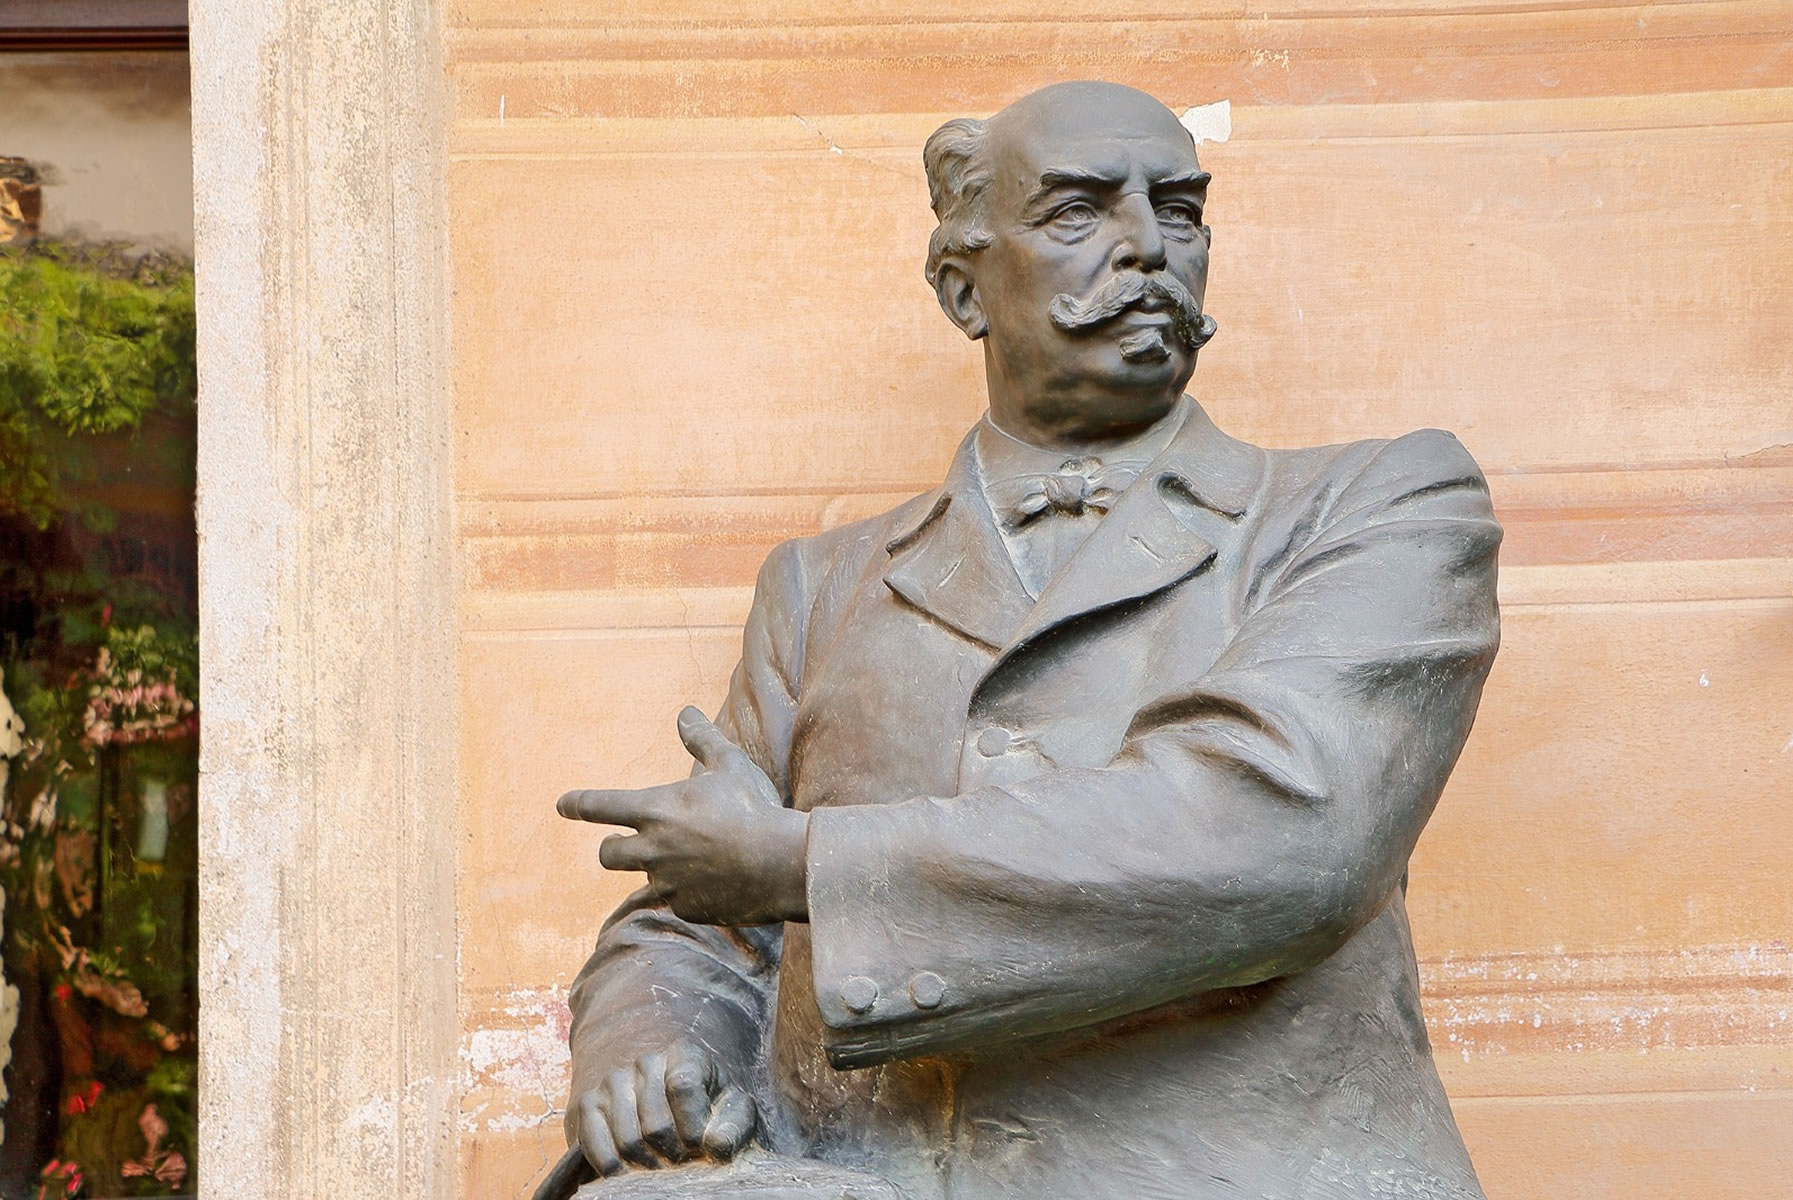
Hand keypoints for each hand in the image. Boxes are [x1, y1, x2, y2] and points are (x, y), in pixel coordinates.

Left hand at [558, 707, 808, 924]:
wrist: (780, 863)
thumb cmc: (754, 807)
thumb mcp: (730, 765)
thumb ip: (702, 740)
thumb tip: (684, 713)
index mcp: (656, 810)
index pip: (600, 807)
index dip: (577, 804)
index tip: (563, 805)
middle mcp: (652, 849)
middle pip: (607, 854)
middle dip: (611, 847)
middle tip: (622, 843)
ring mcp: (667, 883)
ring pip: (642, 879)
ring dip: (654, 869)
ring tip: (685, 861)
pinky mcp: (686, 908)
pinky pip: (675, 900)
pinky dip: (687, 891)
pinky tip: (714, 882)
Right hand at [566, 1038, 756, 1176]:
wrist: (669, 1103)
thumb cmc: (708, 1109)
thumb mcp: (733, 1112)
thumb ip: (734, 1127)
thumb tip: (715, 1146)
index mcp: (685, 1055)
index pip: (683, 1088)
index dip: (693, 1129)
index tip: (699, 1147)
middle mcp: (646, 1062)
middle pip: (655, 1126)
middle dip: (672, 1156)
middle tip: (679, 1163)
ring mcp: (614, 1081)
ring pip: (628, 1141)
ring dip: (646, 1166)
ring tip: (660, 1166)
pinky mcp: (589, 1103)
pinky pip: (595, 1146)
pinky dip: (614, 1168)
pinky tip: (629, 1171)